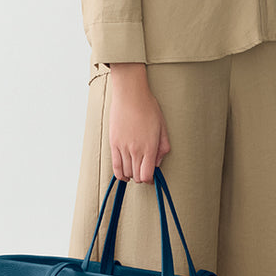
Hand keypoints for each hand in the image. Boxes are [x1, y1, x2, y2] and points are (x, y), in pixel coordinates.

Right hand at [107, 63, 170, 183]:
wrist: (130, 96)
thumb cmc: (148, 108)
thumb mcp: (162, 128)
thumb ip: (162, 148)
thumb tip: (158, 163)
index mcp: (149, 147)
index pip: (147, 175)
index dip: (150, 179)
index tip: (152, 177)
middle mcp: (135, 150)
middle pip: (137, 176)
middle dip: (142, 177)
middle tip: (144, 171)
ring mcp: (123, 147)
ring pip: (126, 172)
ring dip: (131, 174)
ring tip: (135, 169)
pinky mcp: (113, 144)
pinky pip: (115, 166)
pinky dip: (119, 174)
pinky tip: (124, 175)